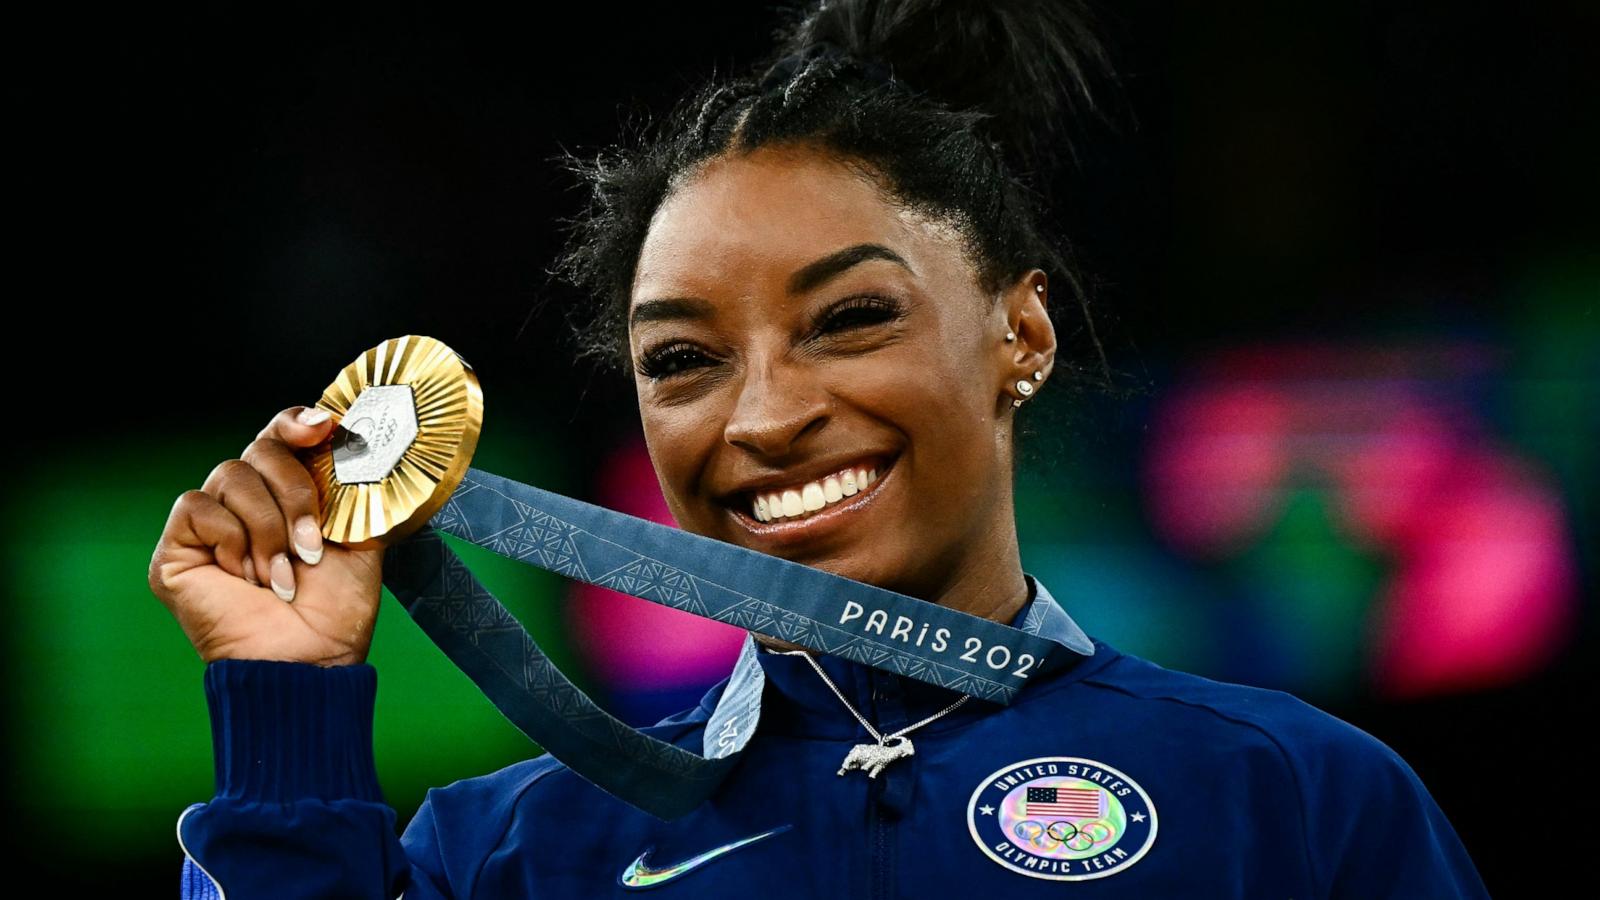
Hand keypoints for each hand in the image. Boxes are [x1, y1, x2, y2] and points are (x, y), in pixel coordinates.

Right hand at [148, 405, 384, 666]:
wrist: (310, 657)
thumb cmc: (337, 610)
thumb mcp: (361, 537)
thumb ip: (354, 490)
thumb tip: (357, 446)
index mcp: (289, 496)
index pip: (281, 436)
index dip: (296, 424)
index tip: (324, 428)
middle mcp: (247, 504)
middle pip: (260, 449)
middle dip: (294, 491)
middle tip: (311, 544)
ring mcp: (210, 525)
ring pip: (231, 475)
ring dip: (268, 527)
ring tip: (282, 574)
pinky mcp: (177, 548)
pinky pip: (198, 507)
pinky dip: (231, 539)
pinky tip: (245, 577)